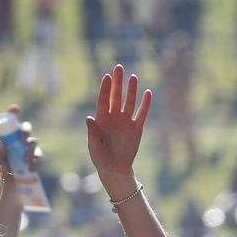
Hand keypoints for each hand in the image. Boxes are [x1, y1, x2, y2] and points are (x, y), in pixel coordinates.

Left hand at [2, 104, 42, 178]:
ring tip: (24, 161)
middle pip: (26, 129)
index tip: (14, 109)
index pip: (11, 123)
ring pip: (33, 142)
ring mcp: (29, 151)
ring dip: (30, 149)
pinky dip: (36, 162)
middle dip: (25, 131)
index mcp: (8, 138)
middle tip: (21, 139)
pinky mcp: (35, 162)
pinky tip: (31, 169)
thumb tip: (5, 145)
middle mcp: (19, 141)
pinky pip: (39, 158)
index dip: (13, 113)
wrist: (7, 191)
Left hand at [86, 65, 151, 180]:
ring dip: (131, 90)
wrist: (114, 168)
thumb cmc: (100, 157)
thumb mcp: (94, 145)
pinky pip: (142, 113)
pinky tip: (148, 93)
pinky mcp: (136, 128)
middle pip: (116, 96)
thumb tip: (89, 117)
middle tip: (118, 67)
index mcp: (101, 119)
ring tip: (133, 76)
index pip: (103, 100)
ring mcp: (126, 121)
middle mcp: (114, 117)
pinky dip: (145, 104)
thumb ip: (93, 131)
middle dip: (117, 82)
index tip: (106, 76)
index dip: (105, 88)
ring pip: (129, 102)